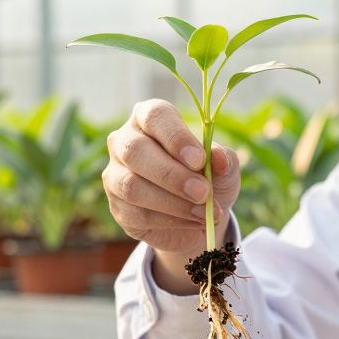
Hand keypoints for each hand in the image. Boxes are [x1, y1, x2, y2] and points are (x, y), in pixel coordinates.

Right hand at [103, 100, 240, 290]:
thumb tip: (219, 159)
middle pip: (135, 151)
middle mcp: (124, 141)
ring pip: (132, 186)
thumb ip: (224, 160)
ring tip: (204, 213)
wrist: (196, 216)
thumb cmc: (207, 179)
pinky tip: (193, 222)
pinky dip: (169, 220)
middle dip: (172, 175)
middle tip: (203, 192)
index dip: (175, 137)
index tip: (199, 160)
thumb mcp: (223, 169)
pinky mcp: (117, 206)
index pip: (154, 116)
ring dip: (172, 202)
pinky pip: (137, 213)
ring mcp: (115, 174)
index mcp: (149, 118)